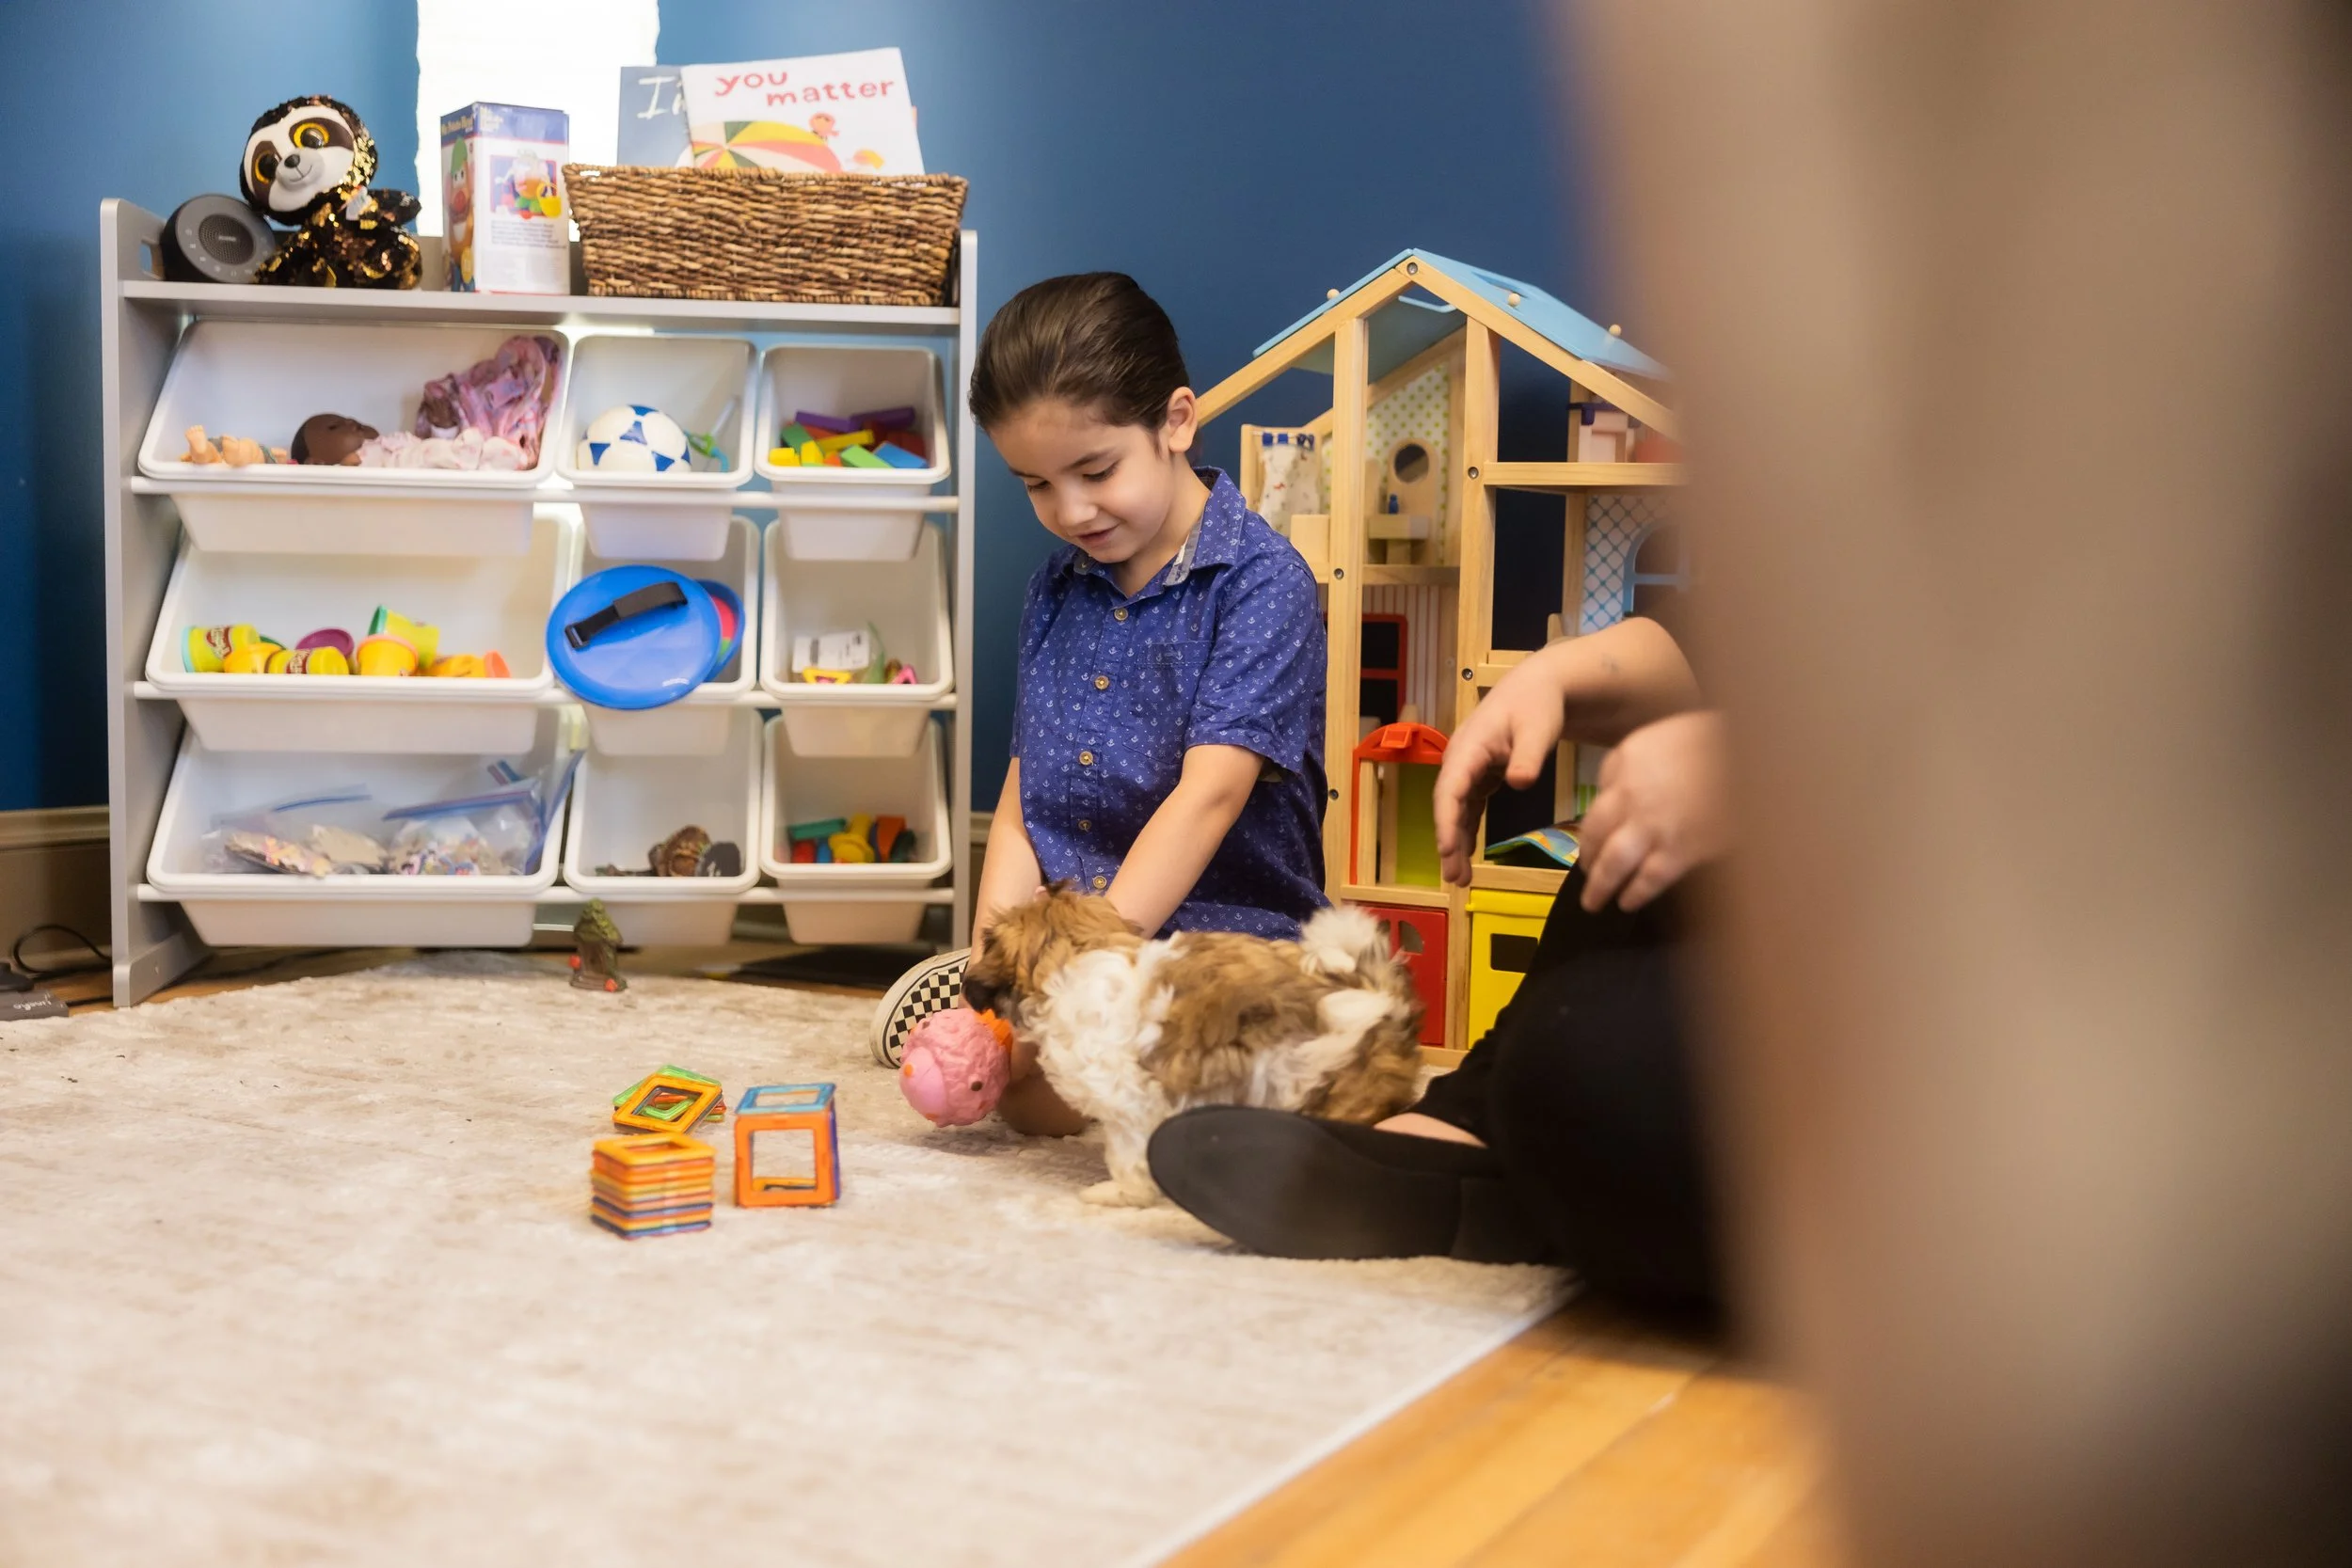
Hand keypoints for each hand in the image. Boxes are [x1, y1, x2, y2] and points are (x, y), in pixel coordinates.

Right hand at [1433, 651, 1568, 885]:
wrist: (1539, 687)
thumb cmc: (1538, 705)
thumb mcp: (1538, 728)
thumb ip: (1528, 757)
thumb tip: (1518, 783)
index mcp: (1468, 747)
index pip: (1449, 790)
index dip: (1445, 821)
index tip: (1446, 849)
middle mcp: (1461, 759)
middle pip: (1448, 806)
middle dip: (1449, 842)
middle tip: (1454, 878)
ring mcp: (1468, 768)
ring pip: (1456, 810)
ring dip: (1456, 842)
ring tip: (1459, 878)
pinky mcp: (1480, 775)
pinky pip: (1468, 807)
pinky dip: (1467, 830)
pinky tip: (1467, 855)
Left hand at [1578, 711, 1731, 911]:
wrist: (1752, 754)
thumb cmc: (1711, 740)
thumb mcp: (1659, 736)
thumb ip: (1629, 764)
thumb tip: (1611, 791)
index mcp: (1624, 763)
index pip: (1595, 803)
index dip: (1589, 829)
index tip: (1590, 842)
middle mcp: (1631, 796)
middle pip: (1595, 835)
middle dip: (1587, 859)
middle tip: (1587, 874)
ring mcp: (1654, 826)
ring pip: (1613, 864)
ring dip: (1600, 886)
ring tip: (1595, 901)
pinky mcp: (1681, 849)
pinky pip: (1649, 879)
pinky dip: (1636, 894)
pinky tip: (1628, 901)